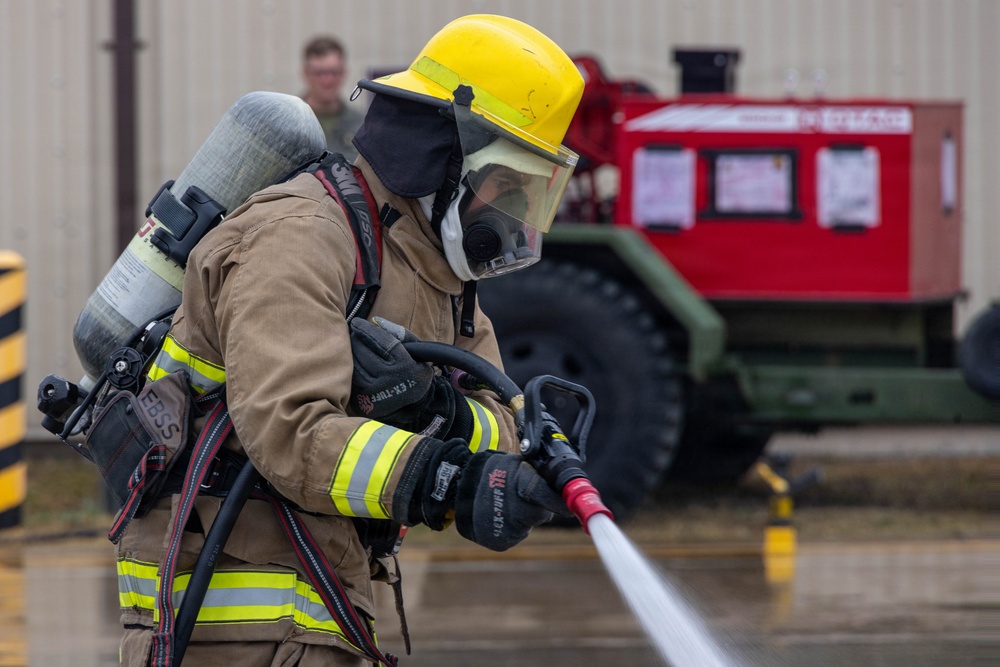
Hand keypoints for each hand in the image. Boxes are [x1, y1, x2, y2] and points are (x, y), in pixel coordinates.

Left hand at [349, 317, 466, 436]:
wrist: (415, 406)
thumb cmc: (413, 370)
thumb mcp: (415, 351)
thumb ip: (400, 334)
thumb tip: (376, 321)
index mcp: (405, 366)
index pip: (381, 341)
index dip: (366, 329)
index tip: (357, 322)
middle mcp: (389, 380)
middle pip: (364, 352)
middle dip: (356, 339)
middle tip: (353, 332)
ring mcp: (375, 393)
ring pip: (354, 366)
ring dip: (350, 352)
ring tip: (351, 344)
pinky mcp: (364, 402)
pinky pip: (351, 380)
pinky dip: (349, 368)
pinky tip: (350, 361)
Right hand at [454, 450, 569, 550]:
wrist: (458, 488)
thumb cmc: (492, 473)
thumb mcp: (515, 464)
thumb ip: (538, 476)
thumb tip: (563, 488)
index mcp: (520, 483)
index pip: (548, 497)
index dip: (558, 502)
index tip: (569, 507)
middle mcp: (514, 508)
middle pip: (540, 513)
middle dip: (538, 506)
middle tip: (522, 496)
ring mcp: (507, 527)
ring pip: (529, 524)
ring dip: (524, 516)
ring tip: (506, 504)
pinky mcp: (501, 542)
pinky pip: (517, 534)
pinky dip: (514, 527)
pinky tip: (500, 515)